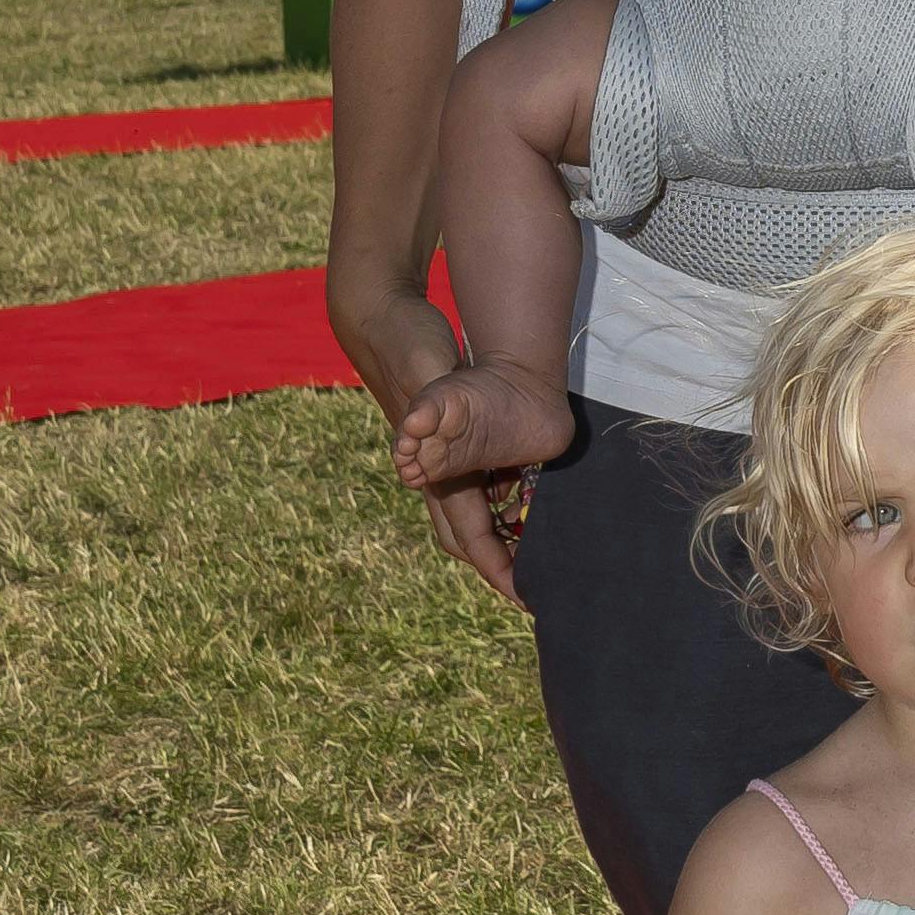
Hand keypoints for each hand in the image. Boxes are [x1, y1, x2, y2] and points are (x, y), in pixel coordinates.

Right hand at [334, 278, 521, 597]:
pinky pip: (473, 488)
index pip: (468, 532)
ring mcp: (435, 458)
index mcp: (432, 465)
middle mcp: (431, 469)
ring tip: (535, 560)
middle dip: (496, 567)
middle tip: (534, 591)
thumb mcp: (425, 368)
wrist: (379, 319)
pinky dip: (497, 507)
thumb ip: (429, 404)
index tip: (523, 596)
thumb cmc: (406, 342)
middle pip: (464, 537)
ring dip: (498, 539)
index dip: (495, 567)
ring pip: (467, 516)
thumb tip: (421, 434)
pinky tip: (522, 506)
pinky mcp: (443, 443)